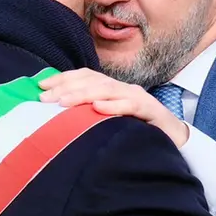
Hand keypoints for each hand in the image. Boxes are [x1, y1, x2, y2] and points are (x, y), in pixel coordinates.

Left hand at [38, 68, 189, 147]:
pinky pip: (131, 105)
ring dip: (84, 94)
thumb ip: (89, 115)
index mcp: (112, 89)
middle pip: (92, 81)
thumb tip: (56, 115)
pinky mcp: (151, 110)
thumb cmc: (137, 131)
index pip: (85, 77)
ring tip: (63, 102)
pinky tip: (98, 108)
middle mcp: (123, 88)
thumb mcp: (109, 121)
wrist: (174, 139)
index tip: (40, 87)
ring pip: (108, 90)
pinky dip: (114, 105)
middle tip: (44, 98)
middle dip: (66, 88)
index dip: (63, 79)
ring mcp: (137, 97)